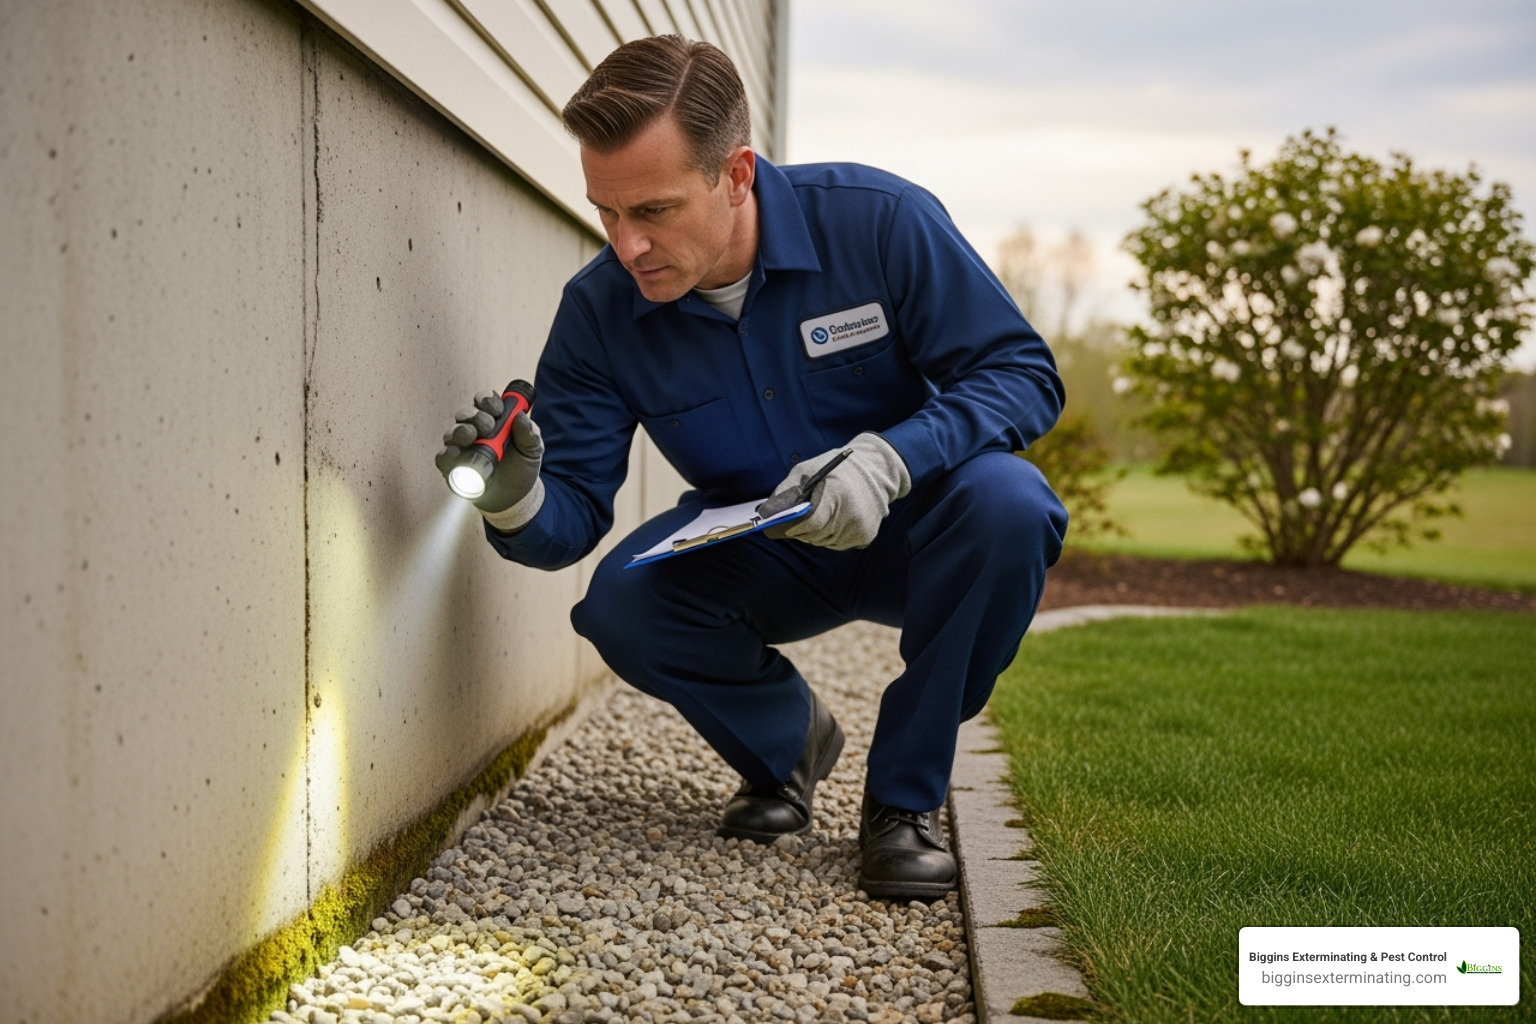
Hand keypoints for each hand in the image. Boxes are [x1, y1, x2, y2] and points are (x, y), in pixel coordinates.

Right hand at [435, 388, 545, 529]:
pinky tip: (457, 453)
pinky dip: (448, 454)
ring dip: (460, 431)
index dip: (488, 401)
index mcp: (492, 420)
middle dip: (475, 416)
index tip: (499, 410)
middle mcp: (473, 430)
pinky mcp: (452, 467)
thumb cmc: (521, 468)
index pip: (484, 401)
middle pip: (466, 413)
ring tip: (471, 436)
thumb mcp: (532, 450)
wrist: (515, 497)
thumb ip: (529, 434)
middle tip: (488, 426)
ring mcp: (461, 448)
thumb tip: (521, 417)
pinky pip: (443, 457)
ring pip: (452, 432)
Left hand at [761, 433, 910, 549]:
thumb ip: (786, 491)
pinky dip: (830, 535)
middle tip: (800, 516)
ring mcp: (859, 529)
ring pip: (823, 542)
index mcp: (836, 495)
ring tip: (823, 512)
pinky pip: (836, 544)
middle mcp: (851, 515)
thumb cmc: (837, 469)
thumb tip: (766, 513)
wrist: (876, 470)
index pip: (809, 524)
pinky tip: (836, 518)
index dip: (793, 527)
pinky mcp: (865, 537)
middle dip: (801, 529)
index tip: (783, 525)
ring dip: (815, 533)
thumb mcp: (807, 471)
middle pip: (813, 536)